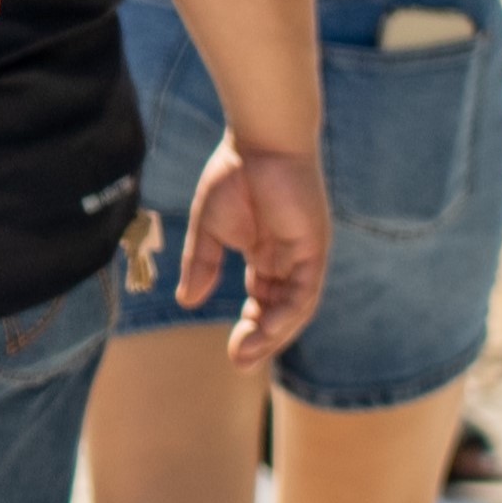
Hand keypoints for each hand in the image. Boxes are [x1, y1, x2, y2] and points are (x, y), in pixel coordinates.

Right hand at [180, 137, 329, 364]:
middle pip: (278, 311)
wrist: (260, 141)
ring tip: (249, 355)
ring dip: (273, 335)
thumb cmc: (234, 174)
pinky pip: (304, 292)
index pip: (262, 301)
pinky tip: (266, 330)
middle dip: (260, 339)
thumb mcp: (209, 229)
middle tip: (239, 361)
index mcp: (265, 254)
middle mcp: (288, 261)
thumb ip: (201, 264)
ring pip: (294, 309)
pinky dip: (287, 315)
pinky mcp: (314, 250)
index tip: (231, 352)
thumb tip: (187, 302)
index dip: (249, 327)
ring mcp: (303, 256)